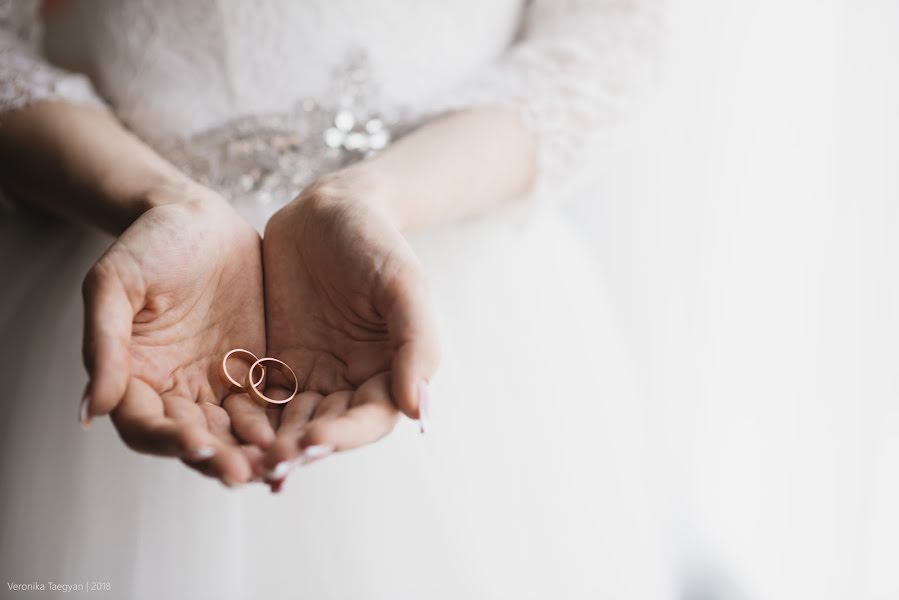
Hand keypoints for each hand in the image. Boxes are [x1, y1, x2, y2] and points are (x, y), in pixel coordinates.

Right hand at [80, 188, 272, 485]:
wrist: (198, 218)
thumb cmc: (149, 244)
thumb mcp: (115, 283)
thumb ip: (105, 343)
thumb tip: (91, 410)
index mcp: (135, 377)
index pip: (146, 426)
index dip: (168, 440)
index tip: (196, 444)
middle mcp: (176, 389)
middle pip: (195, 439)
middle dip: (219, 458)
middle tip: (245, 472)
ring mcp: (217, 382)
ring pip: (234, 430)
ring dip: (252, 451)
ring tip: (276, 462)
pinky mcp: (254, 370)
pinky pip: (268, 404)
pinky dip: (280, 422)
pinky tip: (298, 431)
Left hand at [260, 172, 439, 481]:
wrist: (326, 209)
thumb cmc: (374, 241)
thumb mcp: (403, 284)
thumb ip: (416, 343)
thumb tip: (420, 410)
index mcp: (388, 372)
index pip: (370, 419)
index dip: (343, 435)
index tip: (312, 440)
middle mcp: (349, 383)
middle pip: (325, 429)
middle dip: (299, 449)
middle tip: (269, 463)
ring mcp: (308, 376)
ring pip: (287, 423)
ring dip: (266, 444)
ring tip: (239, 458)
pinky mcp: (272, 364)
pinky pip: (255, 398)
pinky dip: (239, 418)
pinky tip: (216, 430)